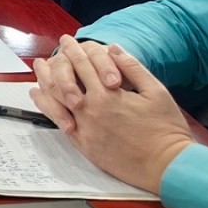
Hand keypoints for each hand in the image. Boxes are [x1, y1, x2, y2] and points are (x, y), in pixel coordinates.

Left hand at [30, 39, 195, 193]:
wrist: (169, 166)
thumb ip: (132, 67)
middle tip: (48, 53)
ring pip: (55, 100)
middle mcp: (91, 110)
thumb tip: (112, 48)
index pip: (83, 65)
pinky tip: (40, 96)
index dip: (74, 50)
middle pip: (64, 80)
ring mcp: (86, 129)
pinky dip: (46, 107)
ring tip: (38, 70)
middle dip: (55, 63)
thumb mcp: (156, 92)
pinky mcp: (85, 146)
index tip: (68, 40)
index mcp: (108, 94)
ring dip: (44, 81)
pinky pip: (59, 123)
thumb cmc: (167, 129)